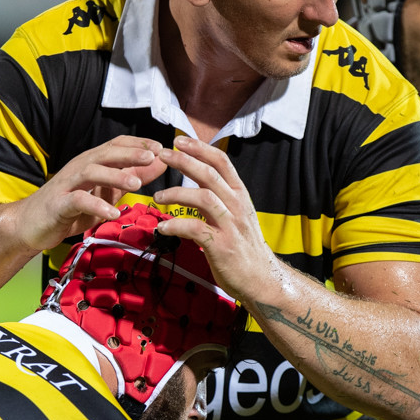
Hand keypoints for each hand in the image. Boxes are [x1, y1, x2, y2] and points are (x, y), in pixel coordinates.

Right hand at [15, 136, 166, 251]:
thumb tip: (159, 164)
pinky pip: (79, 201)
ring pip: (92, 172)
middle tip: (152, 157)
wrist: (31, 223)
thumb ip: (129, 179)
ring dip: (115, 175)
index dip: (138, 143)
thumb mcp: (105, 193)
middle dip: (130, 154)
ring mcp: (68, 184)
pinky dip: (97, 206)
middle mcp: (79, 168)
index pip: (116, 145)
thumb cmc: (70, 207)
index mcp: (91, 163)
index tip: (160, 148)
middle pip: (105, 154)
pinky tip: (113, 213)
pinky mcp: (59, 204)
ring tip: (136, 184)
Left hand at [151, 136, 282, 300]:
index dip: (200, 148)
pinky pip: (195, 229)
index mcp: (240, 195)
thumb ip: (220, 199)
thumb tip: (199, 184)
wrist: (262, 279)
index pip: (221, 162)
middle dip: (184, 161)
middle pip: (209, 174)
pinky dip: (175, 226)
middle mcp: (237, 205)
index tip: (179, 141)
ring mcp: (230, 225)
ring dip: (176, 193)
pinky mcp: (222, 246)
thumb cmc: (244, 248)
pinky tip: (162, 228)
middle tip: (162, 155)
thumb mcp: (236, 216)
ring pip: (203, 197)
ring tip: (157, 196)